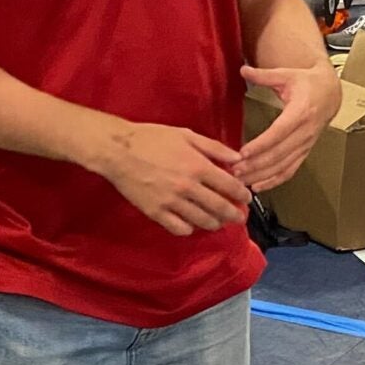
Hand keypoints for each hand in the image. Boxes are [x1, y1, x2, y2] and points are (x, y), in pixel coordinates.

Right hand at [96, 122, 249, 236]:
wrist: (118, 151)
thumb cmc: (152, 138)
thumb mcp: (186, 135)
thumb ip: (214, 148)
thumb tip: (238, 158)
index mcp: (198, 166)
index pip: (229, 186)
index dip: (242, 195)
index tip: (246, 198)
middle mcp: (188, 187)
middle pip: (219, 207)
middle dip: (234, 214)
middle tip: (239, 217)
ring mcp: (172, 202)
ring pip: (202, 221)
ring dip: (215, 224)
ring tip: (218, 223)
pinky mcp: (156, 213)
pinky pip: (179, 228)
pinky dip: (189, 229)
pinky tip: (191, 225)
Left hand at [238, 62, 340, 190]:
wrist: (330, 93)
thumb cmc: (308, 83)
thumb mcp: (287, 74)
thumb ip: (264, 75)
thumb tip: (244, 69)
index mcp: (301, 111)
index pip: (279, 132)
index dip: (261, 145)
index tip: (243, 153)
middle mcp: (305, 131)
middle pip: (279, 153)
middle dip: (256, 165)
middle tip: (235, 170)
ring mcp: (306, 144)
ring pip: (283, 165)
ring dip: (261, 175)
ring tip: (241, 180)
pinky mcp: (304, 152)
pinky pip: (290, 170)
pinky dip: (274, 180)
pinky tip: (258, 186)